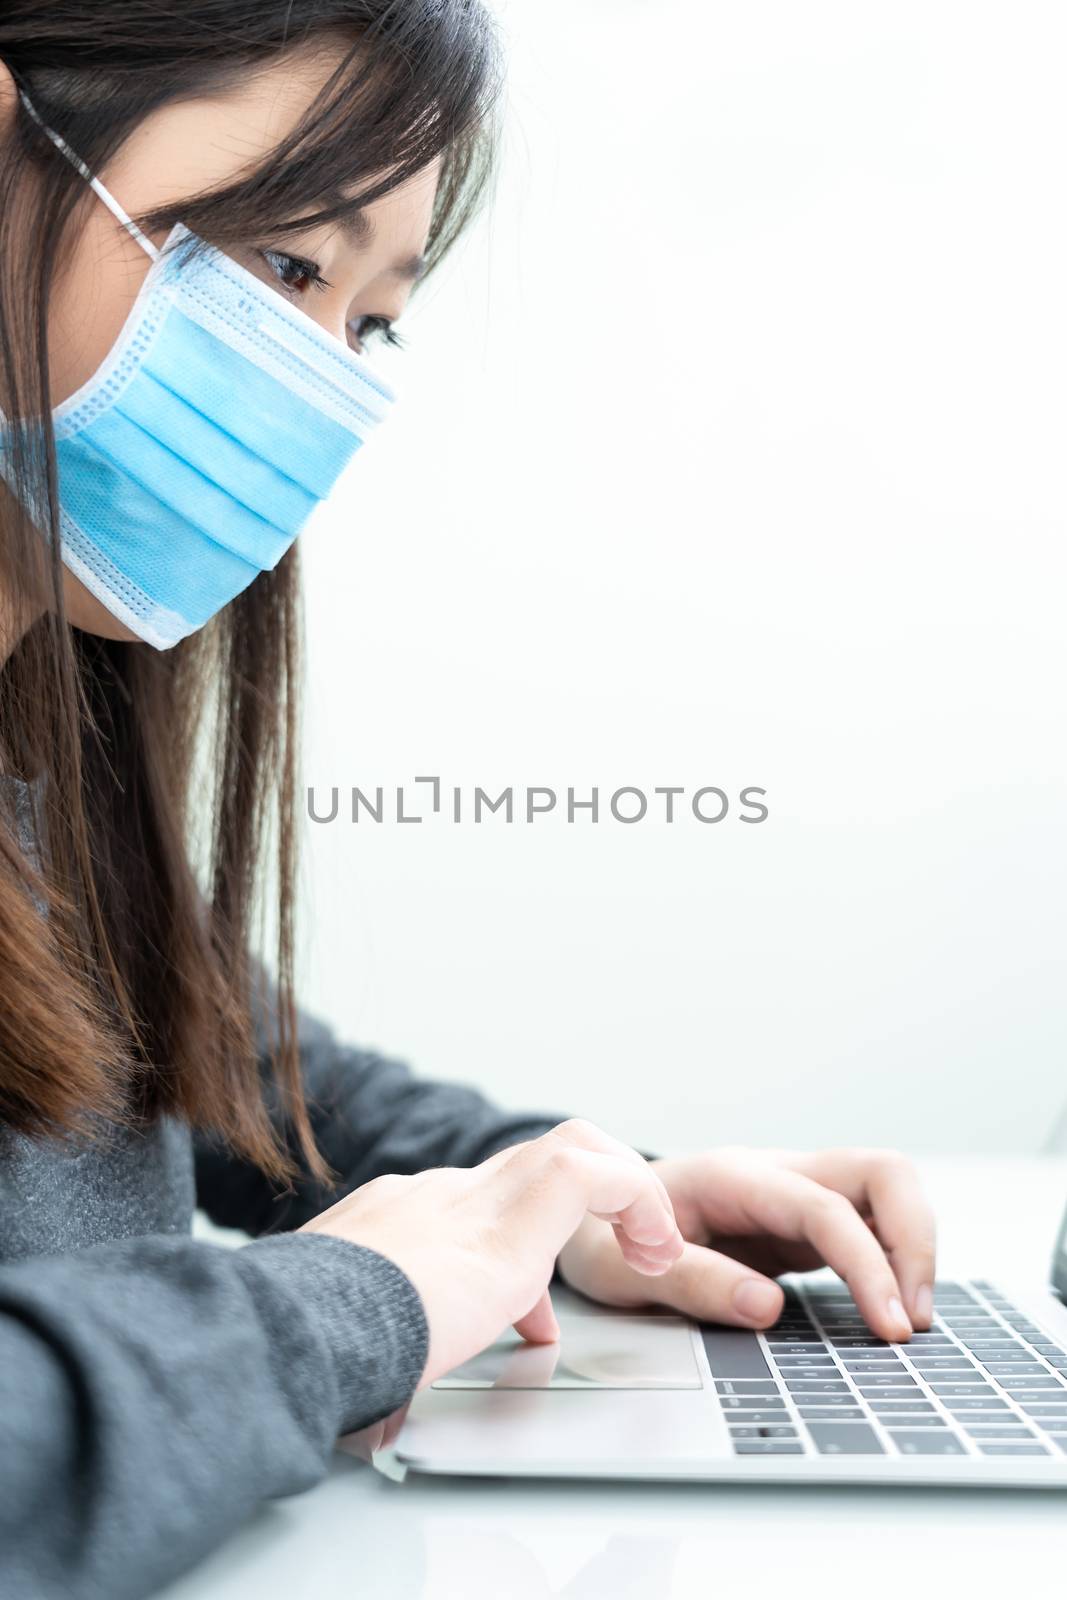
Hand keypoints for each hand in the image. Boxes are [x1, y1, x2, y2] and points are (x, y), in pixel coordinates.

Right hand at [300, 1119, 685, 1387]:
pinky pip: (594, 1176)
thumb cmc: (303, 1348)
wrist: (294, 1328)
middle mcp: (434, 1197)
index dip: (518, 1251)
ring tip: (653, 1253)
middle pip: (529, 1163)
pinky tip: (651, 1255)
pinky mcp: (512, 1216)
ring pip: (570, 1148)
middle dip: (586, 1191)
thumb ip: (365, 1339)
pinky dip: (635, 1201)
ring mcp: (470, 1196)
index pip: (471, 1211)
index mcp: (391, 1225)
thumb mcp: (337, 1337)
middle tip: (620, 1249)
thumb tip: (376, 1379)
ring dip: (625, 1191)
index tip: (535, 1318)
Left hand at [556, 1146, 936, 1341]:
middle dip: (915, 1239)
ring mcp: (793, 1195)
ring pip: (884, 1191)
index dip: (867, 1264)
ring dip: (912, 1249)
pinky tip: (888, 1309)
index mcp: (733, 1176)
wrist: (584, 1221)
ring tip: (908, 1321)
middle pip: (881, 1171)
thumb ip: (692, 1281)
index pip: (825, 1208)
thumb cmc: (601, 1240)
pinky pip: (868, 1225)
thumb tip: (766, 1306)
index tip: (889, 1326)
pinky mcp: (801, 1224)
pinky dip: (892, 1261)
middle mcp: (773, 1174)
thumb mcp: (625, 1270)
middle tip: (911, 1321)